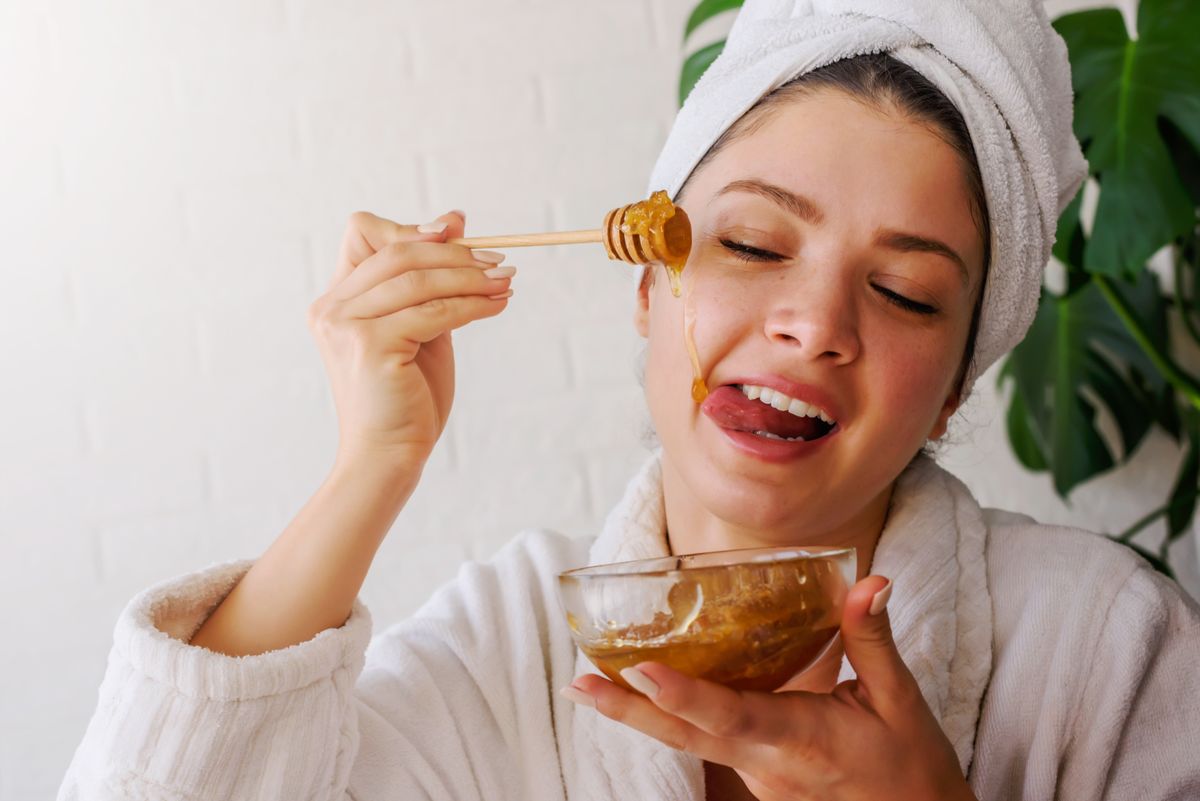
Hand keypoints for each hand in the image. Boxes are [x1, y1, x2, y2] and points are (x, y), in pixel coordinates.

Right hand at [307, 210, 512, 466]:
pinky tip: (496, 306)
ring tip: (506, 281)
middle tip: (500, 262)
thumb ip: (431, 281)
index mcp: (337, 299)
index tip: (455, 233)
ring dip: (470, 277)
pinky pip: (432, 311)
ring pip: (417, 279)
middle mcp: (332, 307)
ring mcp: (346, 325)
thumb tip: (455, 220)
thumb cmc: (407, 396)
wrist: (390, 455)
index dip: (410, 228)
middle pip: (398, 252)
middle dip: (455, 254)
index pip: (363, 233)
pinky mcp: (369, 345)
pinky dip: (471, 305)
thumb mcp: (421, 327)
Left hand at [564, 576, 976, 800]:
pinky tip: (644, 690)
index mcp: (801, 737)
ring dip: (640, 713)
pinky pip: (707, 742)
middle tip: (578, 684)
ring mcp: (757, 774)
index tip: (640, 669)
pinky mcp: (756, 774)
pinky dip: (673, 716)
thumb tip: (868, 581)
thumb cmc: (910, 766)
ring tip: (590, 682)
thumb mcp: (900, 701)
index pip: (731, 716)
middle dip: (628, 710)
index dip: (683, 694)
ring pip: (690, 742)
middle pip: (686, 736)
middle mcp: (766, 761)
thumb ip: (872, 639)